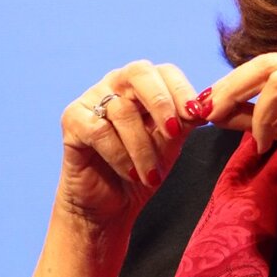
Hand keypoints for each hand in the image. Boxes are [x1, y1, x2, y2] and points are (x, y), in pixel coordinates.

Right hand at [57, 60, 198, 227]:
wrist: (111, 204)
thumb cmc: (143, 168)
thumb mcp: (171, 143)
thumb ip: (184, 121)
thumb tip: (204, 106)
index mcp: (144, 84)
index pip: (166, 72)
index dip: (183, 91)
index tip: (198, 116)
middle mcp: (116, 83)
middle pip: (139, 73)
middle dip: (162, 104)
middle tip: (174, 133)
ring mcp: (91, 99)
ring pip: (122, 111)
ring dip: (143, 148)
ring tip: (151, 176)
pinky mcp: (72, 120)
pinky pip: (100, 130)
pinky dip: (120, 155)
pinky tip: (131, 174)